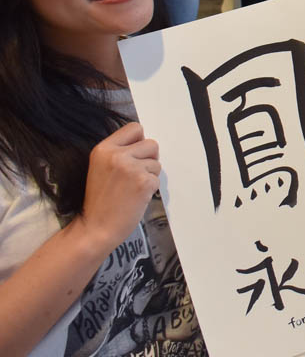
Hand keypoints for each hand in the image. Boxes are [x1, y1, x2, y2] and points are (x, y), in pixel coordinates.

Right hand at [78, 122, 160, 250]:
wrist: (95, 229)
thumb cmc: (99, 200)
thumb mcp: (100, 167)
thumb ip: (119, 152)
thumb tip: (144, 143)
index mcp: (103, 148)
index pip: (135, 128)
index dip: (139, 141)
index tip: (133, 155)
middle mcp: (116, 155)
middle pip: (152, 143)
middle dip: (148, 159)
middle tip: (134, 176)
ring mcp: (131, 168)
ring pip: (156, 162)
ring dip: (149, 175)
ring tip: (131, 189)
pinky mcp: (143, 182)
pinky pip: (157, 179)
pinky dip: (150, 189)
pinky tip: (135, 198)